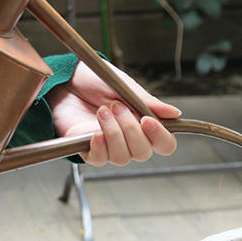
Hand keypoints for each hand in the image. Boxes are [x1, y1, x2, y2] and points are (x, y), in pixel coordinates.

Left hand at [46, 61, 179, 166]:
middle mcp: (130, 139)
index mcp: (144, 124)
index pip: (165, 143)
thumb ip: (148, 102)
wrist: (65, 81)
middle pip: (144, 153)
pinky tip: (94, 132)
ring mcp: (110, 146)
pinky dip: (100, 146)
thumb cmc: (95, 82)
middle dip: (130, 129)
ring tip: (102, 111)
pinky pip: (101, 159)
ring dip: (113, 133)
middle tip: (116, 106)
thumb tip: (175, 113)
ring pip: (123, 157)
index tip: (148, 120)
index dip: (160, 136)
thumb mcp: (124, 85)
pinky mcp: (90, 151)